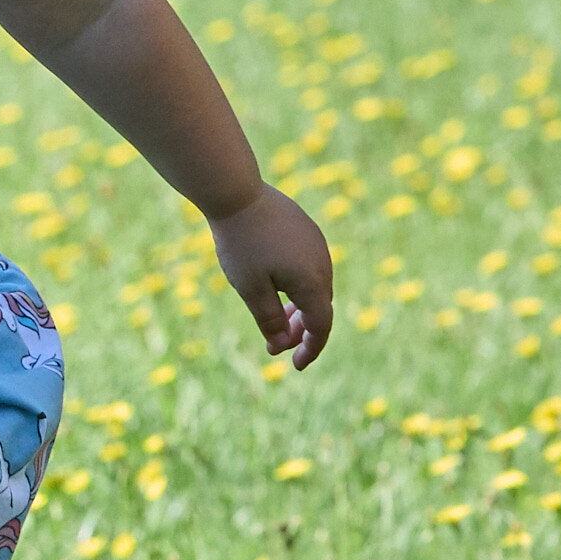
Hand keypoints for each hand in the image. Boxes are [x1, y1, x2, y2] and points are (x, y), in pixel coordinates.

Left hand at [208, 185, 334, 369]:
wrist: (238, 193)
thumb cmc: (241, 243)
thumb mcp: (251, 289)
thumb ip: (269, 320)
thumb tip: (281, 346)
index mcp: (312, 282)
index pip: (320, 326)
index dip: (311, 349)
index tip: (296, 366)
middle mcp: (322, 263)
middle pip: (319, 307)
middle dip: (300, 330)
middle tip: (275, 344)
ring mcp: (316, 244)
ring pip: (315, 286)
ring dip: (299, 307)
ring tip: (276, 317)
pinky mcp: (307, 230)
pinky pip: (309, 266)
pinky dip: (297, 285)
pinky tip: (276, 285)